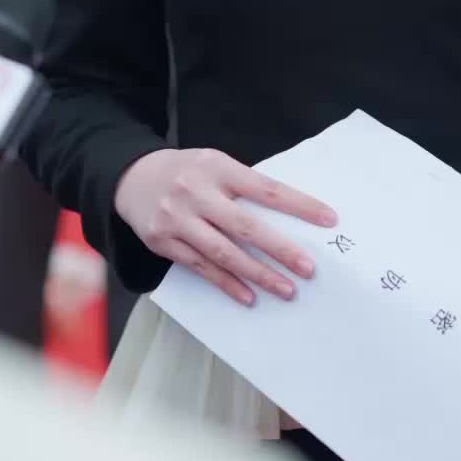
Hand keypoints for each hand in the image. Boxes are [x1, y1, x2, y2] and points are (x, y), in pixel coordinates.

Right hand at [113, 147, 338, 306]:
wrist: (131, 177)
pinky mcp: (162, 242)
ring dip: (258, 274)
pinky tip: (249, 296)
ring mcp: (176, 219)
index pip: (266, 188)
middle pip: (245, 225)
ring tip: (286, 289)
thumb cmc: (187, 171)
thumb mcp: (215, 164)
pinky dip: (227, 283)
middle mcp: (195, 192)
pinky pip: (200, 268)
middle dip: (280, 249)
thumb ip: (243, 185)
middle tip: (309, 269)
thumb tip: (289, 216)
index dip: (299, 205)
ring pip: (223, 253)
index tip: (329, 220)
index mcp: (217, 167)